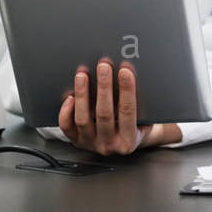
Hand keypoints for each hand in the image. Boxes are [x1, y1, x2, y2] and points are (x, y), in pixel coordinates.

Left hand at [58, 59, 181, 154]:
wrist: (125, 143)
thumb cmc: (137, 124)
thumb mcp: (145, 117)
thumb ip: (139, 102)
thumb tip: (129, 74)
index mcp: (129, 140)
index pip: (128, 111)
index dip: (127, 89)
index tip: (125, 71)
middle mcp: (109, 144)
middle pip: (104, 114)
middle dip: (104, 87)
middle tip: (104, 66)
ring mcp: (91, 143)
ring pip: (83, 119)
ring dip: (83, 95)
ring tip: (83, 76)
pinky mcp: (76, 140)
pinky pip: (67, 127)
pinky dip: (66, 111)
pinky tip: (70, 96)